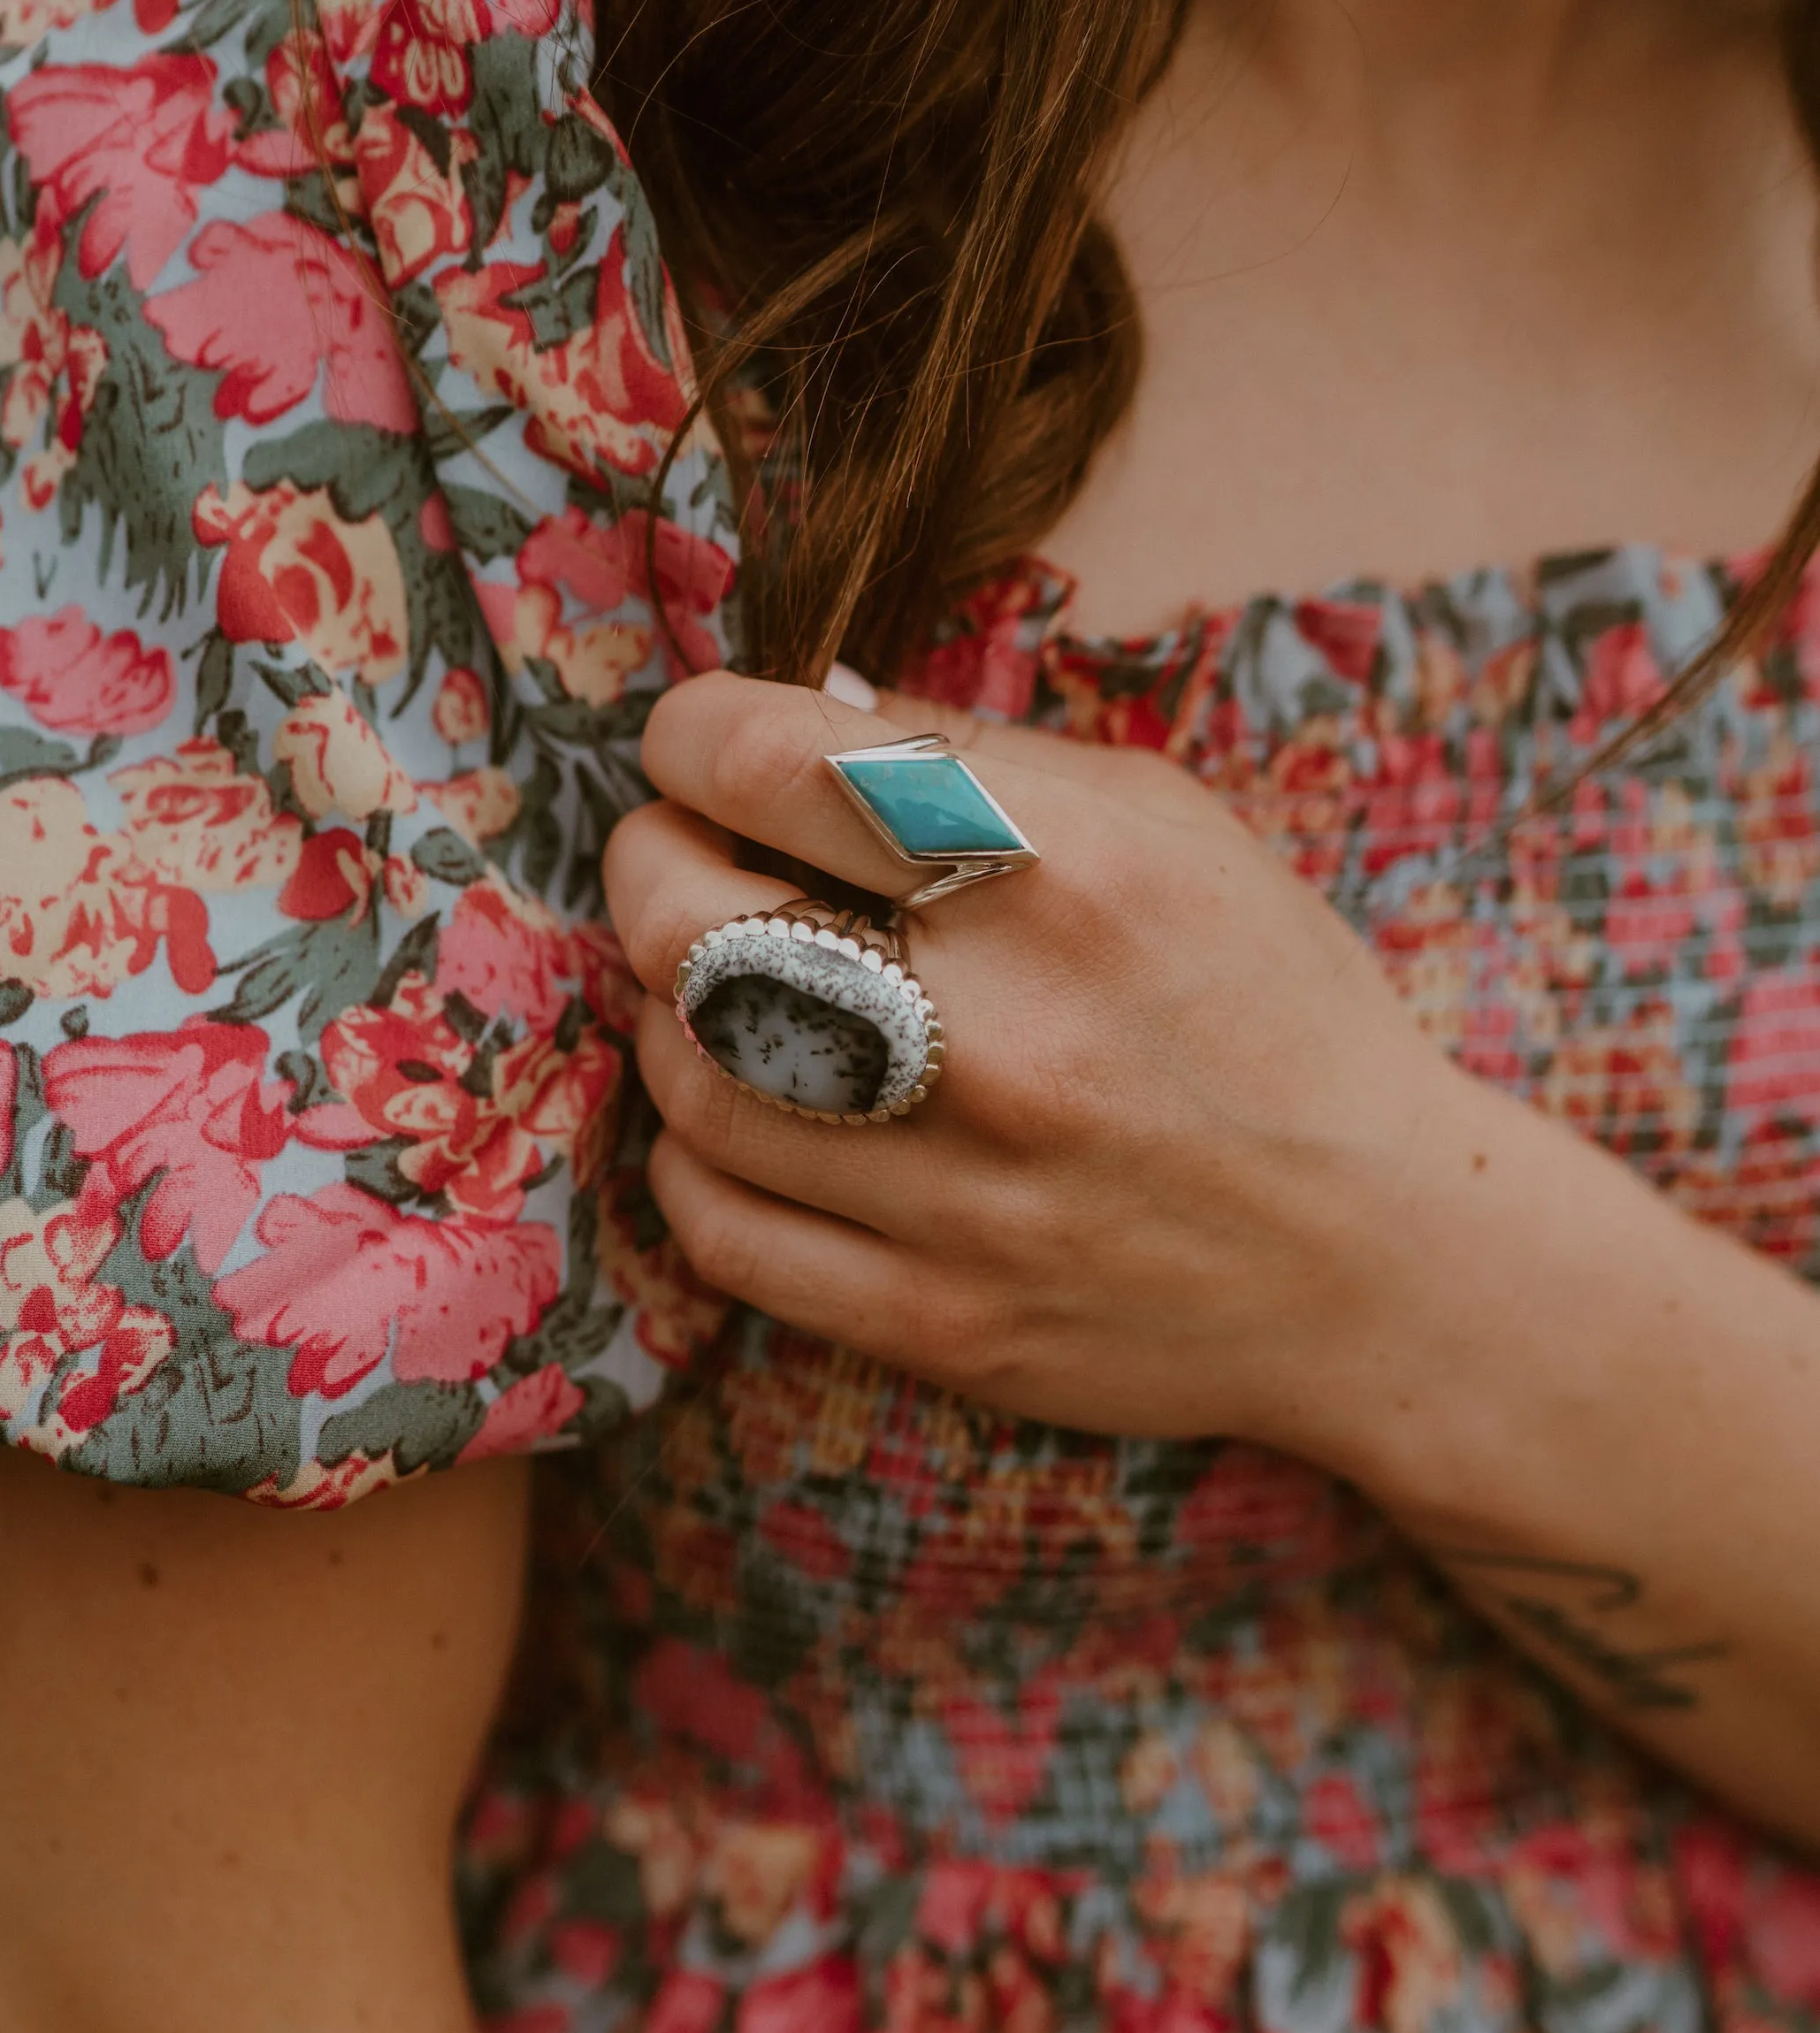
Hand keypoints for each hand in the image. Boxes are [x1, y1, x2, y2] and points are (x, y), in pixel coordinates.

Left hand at [603, 670, 1516, 1465]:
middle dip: (648, 864)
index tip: (697, 750)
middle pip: (686, 923)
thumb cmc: (1268, 1015)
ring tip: (718, 991)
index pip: (775, 765)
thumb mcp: (1174, 829)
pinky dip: (695, 1157)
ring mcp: (964, 1195)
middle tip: (677, 860)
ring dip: (666, 1014)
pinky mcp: (938, 1321)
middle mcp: (1005, 1034)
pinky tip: (744, 1119)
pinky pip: (718, 1226)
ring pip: (685, 1078)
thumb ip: (976, 760)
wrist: (1384, 1260)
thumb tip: (800, 712)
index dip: (693, 737)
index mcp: (1070, 875)